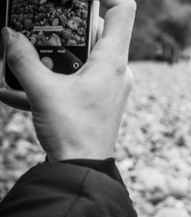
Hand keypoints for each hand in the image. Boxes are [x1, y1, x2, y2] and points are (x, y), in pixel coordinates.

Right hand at [0, 0, 135, 160]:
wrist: (82, 170)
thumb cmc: (73, 133)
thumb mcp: (43, 92)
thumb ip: (22, 59)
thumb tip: (8, 35)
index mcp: (112, 61)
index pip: (121, 12)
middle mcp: (115, 71)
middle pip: (95, 32)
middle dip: (63, 29)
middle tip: (38, 30)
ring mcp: (108, 86)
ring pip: (82, 56)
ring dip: (52, 56)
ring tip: (23, 62)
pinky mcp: (97, 100)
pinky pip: (75, 79)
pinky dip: (51, 80)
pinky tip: (17, 90)